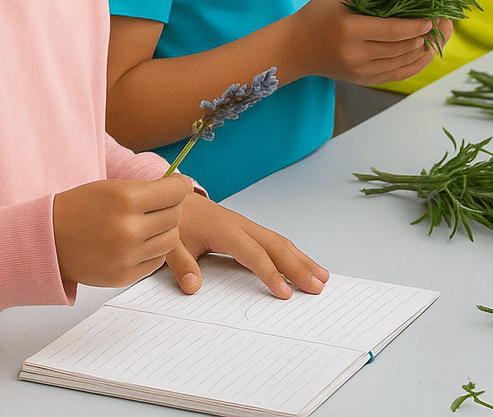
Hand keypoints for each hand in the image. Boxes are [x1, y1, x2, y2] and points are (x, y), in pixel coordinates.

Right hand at [53, 174, 192, 286]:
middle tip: (161, 204)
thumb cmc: (81, 207)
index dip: (180, 185)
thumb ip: (148, 189)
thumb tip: (181, 188)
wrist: (48, 239)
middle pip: (174, 216)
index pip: (174, 191)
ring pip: (170, 240)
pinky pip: (157, 260)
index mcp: (126, 200)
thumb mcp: (113, 187)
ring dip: (165, 229)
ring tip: (149, 223)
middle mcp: (128, 229)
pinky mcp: (124, 276)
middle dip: (172, 207)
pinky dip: (154, 249)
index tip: (180, 185)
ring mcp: (127, 256)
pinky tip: (140, 240)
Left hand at [167, 193, 329, 299]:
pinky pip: (274, 241)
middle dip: (299, 266)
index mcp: (225, 229)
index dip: (270, 274)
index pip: (253, 254)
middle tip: (318, 286)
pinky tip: (302, 264)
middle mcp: (241, 225)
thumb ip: (180, 265)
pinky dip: (292, 253)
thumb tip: (193, 288)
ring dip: (302, 259)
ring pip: (280, 241)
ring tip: (322, 277)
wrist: (172, 197)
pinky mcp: (245, 229)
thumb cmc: (173, 220)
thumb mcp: (170, 243)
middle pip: (276, 245)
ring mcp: (246, 225)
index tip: (285, 293)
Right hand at [290, 0, 453, 86]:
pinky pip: (398, 75)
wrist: (295, 48)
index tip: (434, 17)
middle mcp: (356, 55)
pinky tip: (429, 51)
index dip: (418, 26)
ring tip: (440, 33)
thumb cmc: (318, 13)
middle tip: (445, 21)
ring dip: (427, 49)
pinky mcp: (364, 81)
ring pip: (404, 63)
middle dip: (428, 35)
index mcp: (350, 30)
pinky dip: (417, 64)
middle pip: (403, 48)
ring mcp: (360, 72)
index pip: (394, 31)